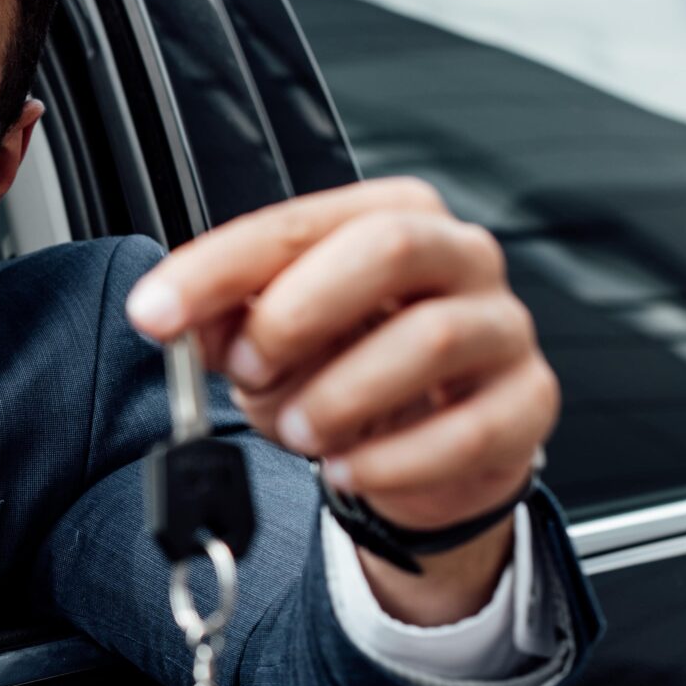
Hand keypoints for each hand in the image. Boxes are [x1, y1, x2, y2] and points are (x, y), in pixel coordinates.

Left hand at [123, 177, 556, 624]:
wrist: (427, 450)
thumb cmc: (355, 369)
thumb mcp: (275, 342)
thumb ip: (228, 322)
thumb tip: (176, 318)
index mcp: (393, 217)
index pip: (298, 223)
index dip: (218, 269)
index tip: (157, 312)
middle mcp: (459, 255)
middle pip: (388, 248)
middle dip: (297, 314)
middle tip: (250, 370)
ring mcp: (504, 326)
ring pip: (432, 338)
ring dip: (341, 394)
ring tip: (297, 428)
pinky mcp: (529, 403)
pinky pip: (468, 428)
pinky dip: (392, 458)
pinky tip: (347, 469)